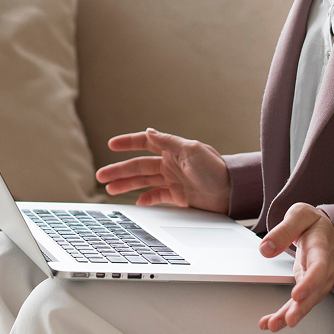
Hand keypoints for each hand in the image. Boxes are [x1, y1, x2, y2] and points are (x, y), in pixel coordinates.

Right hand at [95, 128, 230, 213]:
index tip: (111, 145)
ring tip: (109, 189)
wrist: (232, 192)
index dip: (128, 142)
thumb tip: (148, 131)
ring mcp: (172, 180)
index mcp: (173, 149)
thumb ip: (168, 142)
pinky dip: (145, 199)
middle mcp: (170, 163)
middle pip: (139, 165)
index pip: (145, 143)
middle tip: (101, 175)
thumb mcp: (191, 150)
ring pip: (143, 181)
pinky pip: (156, 196)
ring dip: (126, 184)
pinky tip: (135, 202)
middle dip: (119, 169)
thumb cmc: (215, 168)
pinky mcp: (177, 196)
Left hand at [257, 202, 333, 331]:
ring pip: (307, 302)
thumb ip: (284, 230)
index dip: (310, 283)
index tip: (297, 295)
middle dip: (302, 308)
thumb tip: (265, 248)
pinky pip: (298, 304)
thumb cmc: (313, 222)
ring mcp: (317, 281)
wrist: (327, 229)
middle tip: (289, 320)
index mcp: (322, 248)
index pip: (319, 268)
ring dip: (291, 315)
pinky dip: (284, 314)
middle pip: (315, 292)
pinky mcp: (307, 287)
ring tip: (273, 325)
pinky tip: (270, 322)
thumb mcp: (299, 215)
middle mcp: (323, 268)